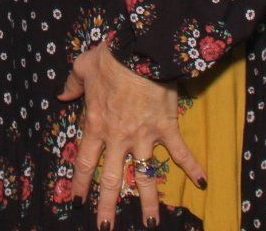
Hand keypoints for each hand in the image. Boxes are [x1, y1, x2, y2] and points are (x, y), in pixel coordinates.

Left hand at [61, 44, 207, 228]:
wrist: (140, 51)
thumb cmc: (110, 58)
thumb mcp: (83, 66)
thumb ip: (72, 84)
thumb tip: (62, 94)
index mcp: (96, 124)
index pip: (85, 162)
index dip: (80, 184)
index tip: (76, 202)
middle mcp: (118, 137)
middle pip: (111, 179)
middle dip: (107, 206)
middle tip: (105, 228)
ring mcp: (143, 136)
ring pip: (144, 175)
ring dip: (148, 201)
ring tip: (151, 224)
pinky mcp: (166, 128)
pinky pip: (180, 151)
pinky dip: (193, 166)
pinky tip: (203, 182)